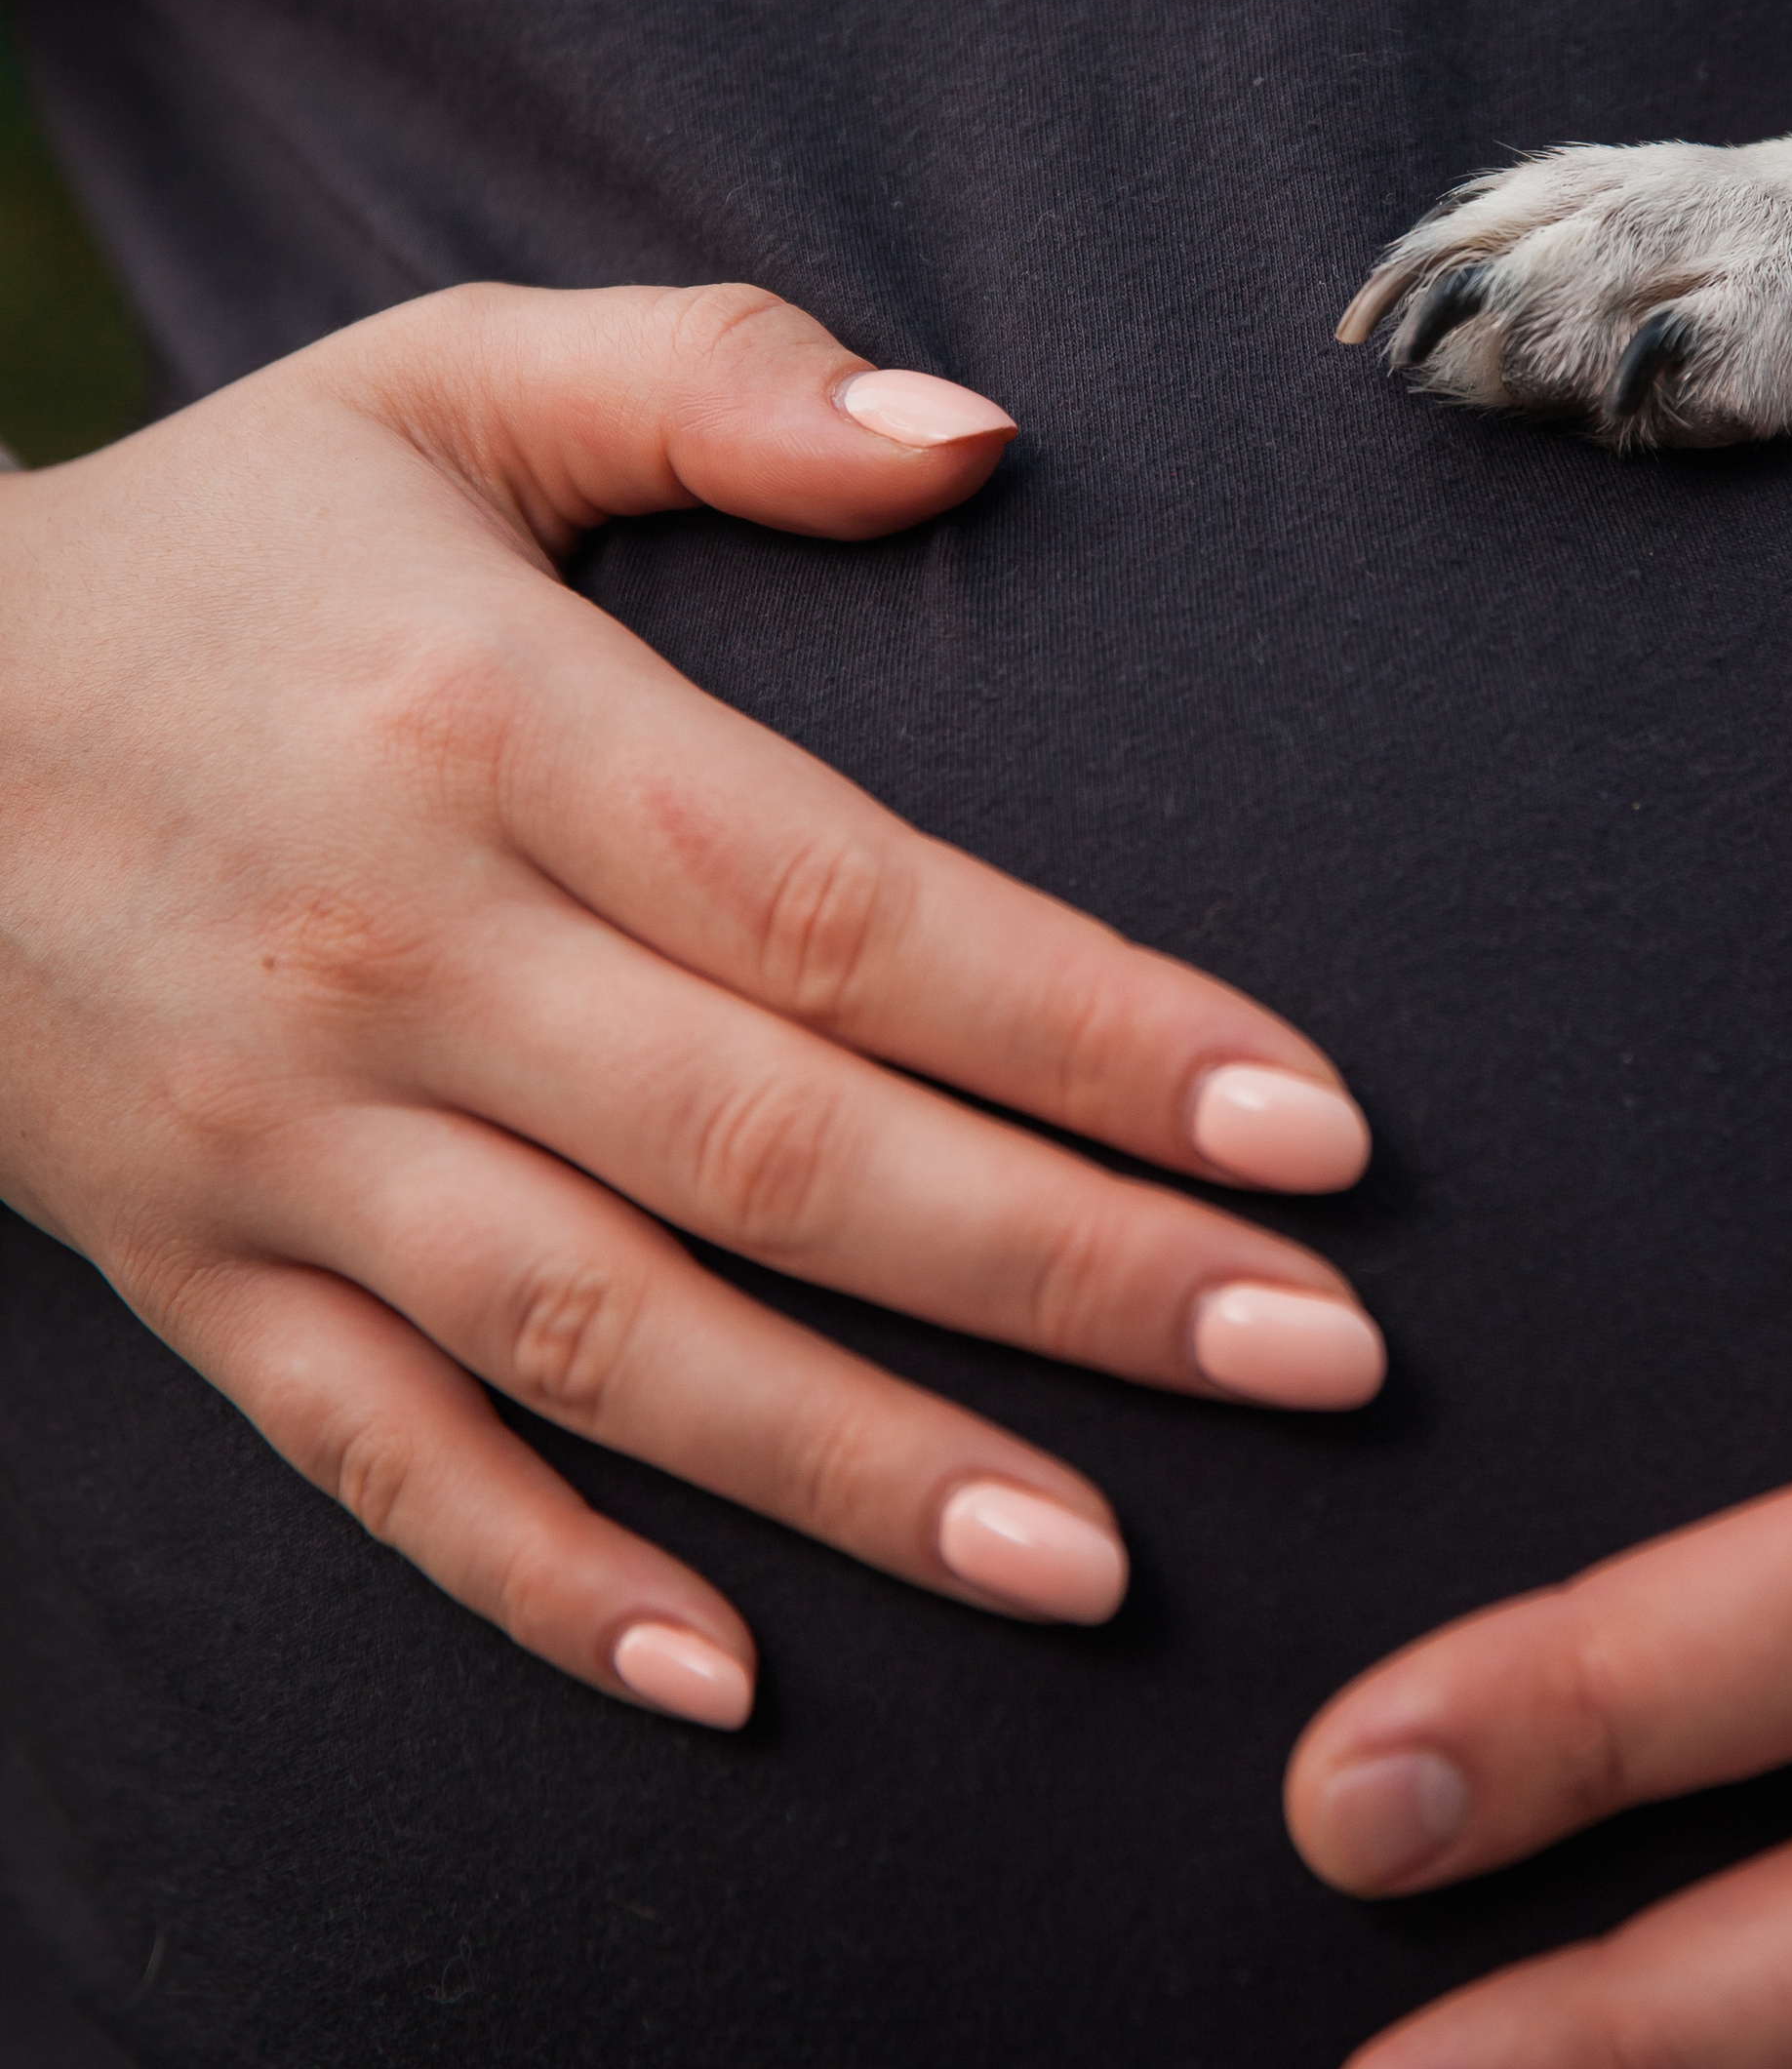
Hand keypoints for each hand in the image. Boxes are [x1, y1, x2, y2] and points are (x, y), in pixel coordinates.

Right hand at [1, 282, 1379, 1726]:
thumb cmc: (212, 551)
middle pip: (778, 1150)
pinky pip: (377, 1461)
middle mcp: (398, 958)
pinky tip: (729, 1684)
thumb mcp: (439, 386)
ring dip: (863, 1470)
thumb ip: (714, 384)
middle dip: (1066, 1271)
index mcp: (493, 727)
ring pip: (608, 1344)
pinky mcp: (193, 1274)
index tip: (1314, 1128)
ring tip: (1101, 1565)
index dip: (1091, 1026)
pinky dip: (541, 1582)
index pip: (846, 905)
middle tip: (1320, 1364)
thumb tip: (983, 439)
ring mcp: (285, 1144)